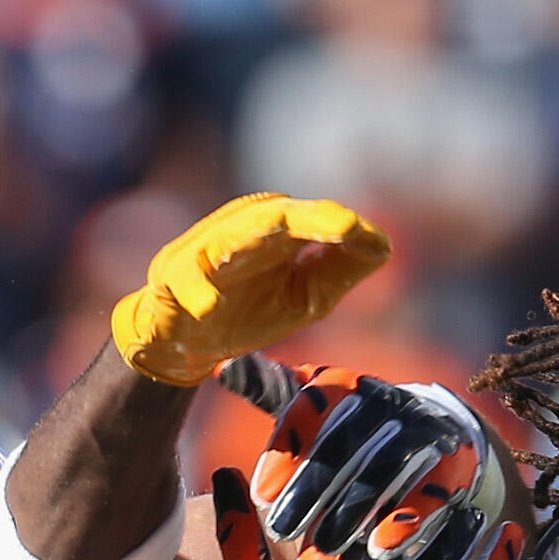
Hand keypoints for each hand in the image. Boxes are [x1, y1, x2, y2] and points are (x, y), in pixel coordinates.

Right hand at [112, 197, 391, 386]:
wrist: (188, 342)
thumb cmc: (250, 311)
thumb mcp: (305, 297)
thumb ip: (340, 270)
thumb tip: (384, 244)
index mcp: (280, 229)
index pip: (316, 220)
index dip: (346, 229)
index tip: (377, 244)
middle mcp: (245, 228)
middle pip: (282, 217)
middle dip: (313, 219)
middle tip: (348, 226)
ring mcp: (207, 250)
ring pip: (233, 235)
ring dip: (256, 235)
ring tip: (287, 234)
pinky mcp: (174, 278)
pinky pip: (186, 282)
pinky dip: (196, 291)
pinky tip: (209, 305)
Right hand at [218, 370, 524, 559]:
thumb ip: (237, 536)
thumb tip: (225, 475)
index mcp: (327, 556)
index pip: (355, 483)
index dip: (376, 449)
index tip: (393, 420)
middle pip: (410, 497)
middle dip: (426, 465)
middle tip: (446, 435)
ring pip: (451, 531)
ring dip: (462, 503)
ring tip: (476, 477)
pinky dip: (497, 556)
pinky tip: (506, 532)